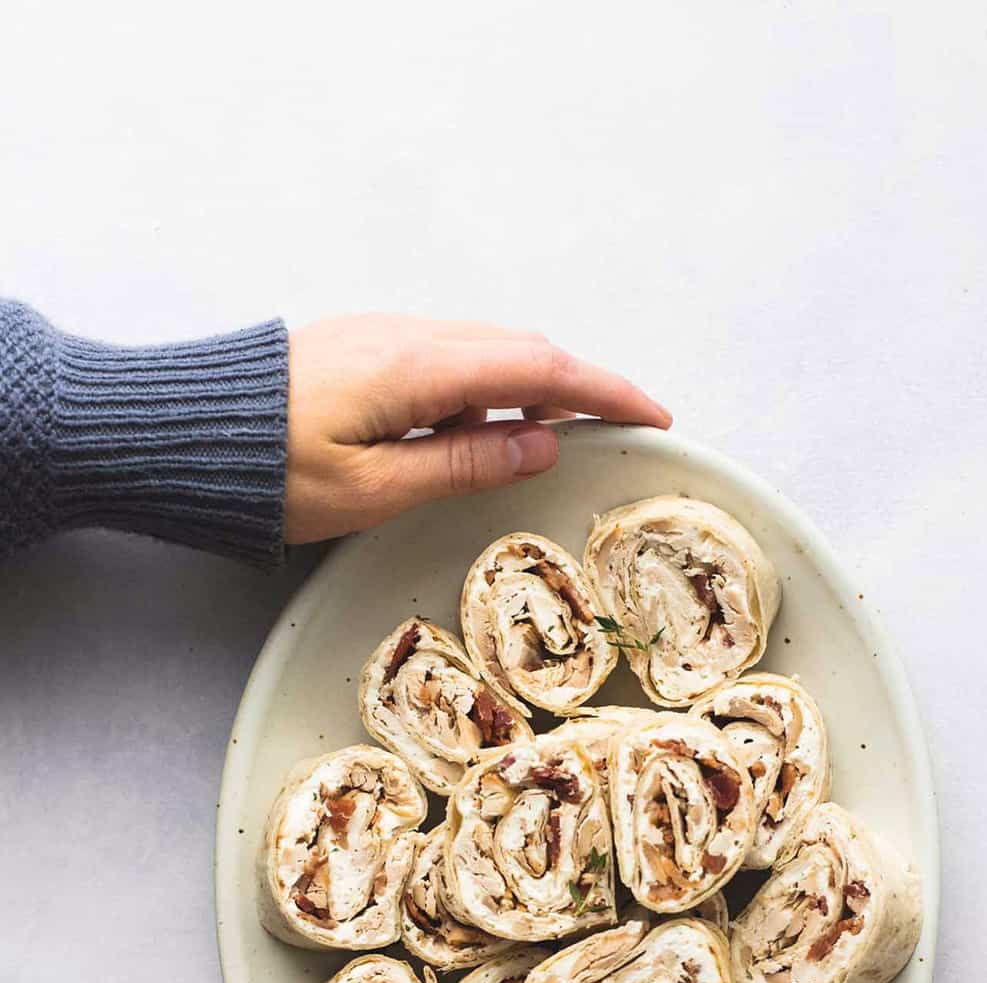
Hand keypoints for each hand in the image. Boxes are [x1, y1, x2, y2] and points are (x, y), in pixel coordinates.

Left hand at [284, 315, 671, 542]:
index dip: (605, 391)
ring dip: (531, 386)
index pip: (540, 367)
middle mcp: (408, 335)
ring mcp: (384, 335)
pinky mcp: (364, 347)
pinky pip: (448, 357)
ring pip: (485, 349)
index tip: (652, 415)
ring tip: (555, 438)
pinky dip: (487, 386)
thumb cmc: (265, 471)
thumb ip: (463, 463)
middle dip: (580, 384)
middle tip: (619, 427)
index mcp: (420, 367)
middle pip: (521, 348)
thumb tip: (539, 442)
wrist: (180, 432)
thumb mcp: (374, 488)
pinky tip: (482, 429)